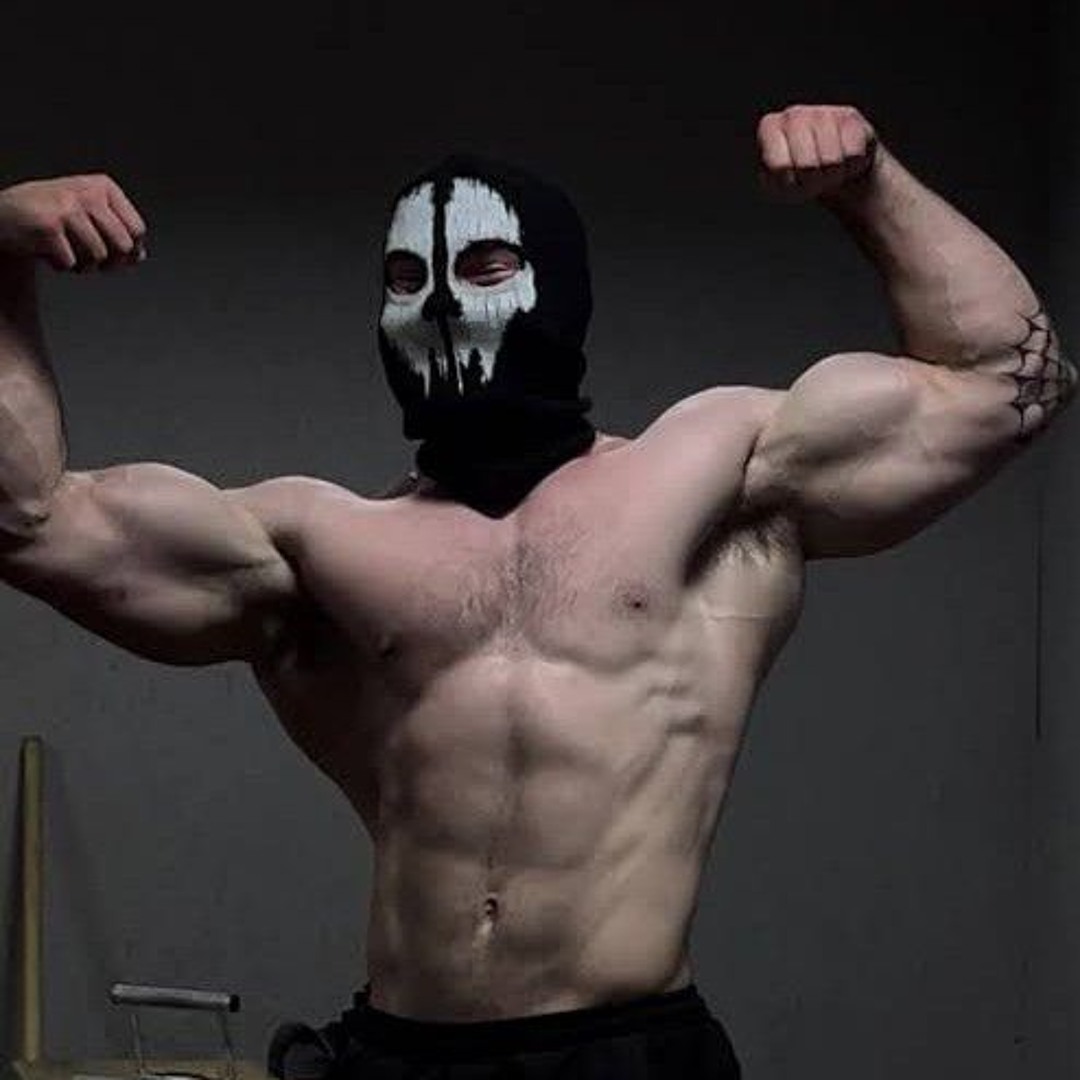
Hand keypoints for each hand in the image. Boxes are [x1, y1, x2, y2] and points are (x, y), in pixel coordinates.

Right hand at [0, 174, 146, 272]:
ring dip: (83, 265)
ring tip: (67, 253)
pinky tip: (46, 251)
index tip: (114, 253)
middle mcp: (87, 192)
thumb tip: (140, 255)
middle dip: (109, 262)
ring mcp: (67, 207)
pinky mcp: (48, 226)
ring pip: (98, 256)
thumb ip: (116, 232)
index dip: (129, 251)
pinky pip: (71, 264)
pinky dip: (60, 266)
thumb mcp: (88, 216)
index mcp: (103, 187)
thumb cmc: (51, 216)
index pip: (137, 229)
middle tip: (90, 260)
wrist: (4, 215)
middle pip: (123, 245)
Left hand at [757, 104, 878, 203]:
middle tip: (813, 177)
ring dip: (833, 176)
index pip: (780, 167)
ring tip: (828, 168)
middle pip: (807, 166)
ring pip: (831, 161)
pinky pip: (852, 155)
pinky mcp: (850, 117)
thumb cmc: (800, 179)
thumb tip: (773, 172)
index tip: (791, 179)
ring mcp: (822, 112)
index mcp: (769, 128)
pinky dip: (850, 166)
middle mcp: (793, 115)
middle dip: (813, 182)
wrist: (834, 170)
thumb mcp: (778, 186)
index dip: (789, 184)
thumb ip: (769, 182)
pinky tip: (843, 159)